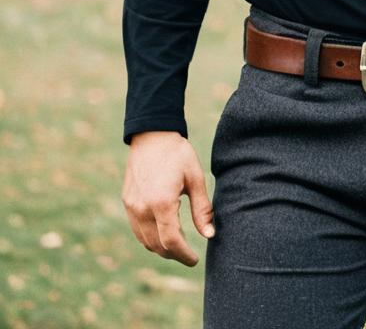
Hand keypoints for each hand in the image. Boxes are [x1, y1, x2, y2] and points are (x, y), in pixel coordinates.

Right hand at [122, 130, 214, 265]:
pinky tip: (163, 233)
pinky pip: (138, 230)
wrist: (152, 135)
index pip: (172, 241)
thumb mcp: (195, 178)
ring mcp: (132, 207)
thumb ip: (202, 209)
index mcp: (161, 202)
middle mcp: (142, 208)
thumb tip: (209, 235)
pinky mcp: (127, 203)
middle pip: (158, 246)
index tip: (195, 259)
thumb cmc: (177, 154)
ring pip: (145, 241)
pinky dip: (150, 238)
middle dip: (174, 254)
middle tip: (189, 255)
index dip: (184, 255)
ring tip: (178, 245)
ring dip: (162, 248)